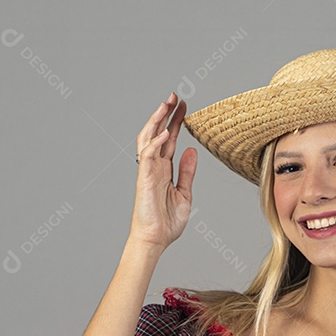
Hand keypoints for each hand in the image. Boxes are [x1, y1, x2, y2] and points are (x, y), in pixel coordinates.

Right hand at [129, 92, 196, 249]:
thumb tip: (192, 150)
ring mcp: (148, 170)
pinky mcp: (144, 178)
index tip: (184, 106)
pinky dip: (156, 142)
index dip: (175, 122)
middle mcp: (154, 166)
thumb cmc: (167, 222)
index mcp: (164, 169)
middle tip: (175, 95)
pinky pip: (148, 155)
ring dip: (156, 120)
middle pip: (158, 132)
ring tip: (166, 103)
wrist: (155, 239)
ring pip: (148, 138)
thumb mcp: (184, 193)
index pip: (170, 139)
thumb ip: (187, 172)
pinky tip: (165, 131)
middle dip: (165, 113)